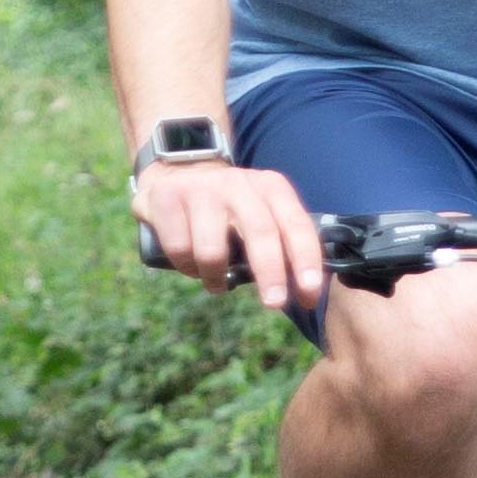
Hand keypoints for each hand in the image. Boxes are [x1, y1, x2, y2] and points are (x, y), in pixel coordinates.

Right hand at [134, 157, 323, 313]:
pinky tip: (188, 261)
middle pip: (260, 232)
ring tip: (214, 280)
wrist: (177, 173)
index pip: (295, 224)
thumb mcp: (259, 214)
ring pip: (213, 251)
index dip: (305, 260)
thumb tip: (305, 291)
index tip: (309, 294)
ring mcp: (201, 189)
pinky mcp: (167, 197)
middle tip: (274, 304)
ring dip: (215, 277)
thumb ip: (281, 243)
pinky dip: (185, 266)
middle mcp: (239, 183)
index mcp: (270, 187)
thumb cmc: (228, 209)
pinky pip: (180, 249)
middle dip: (270, 273)